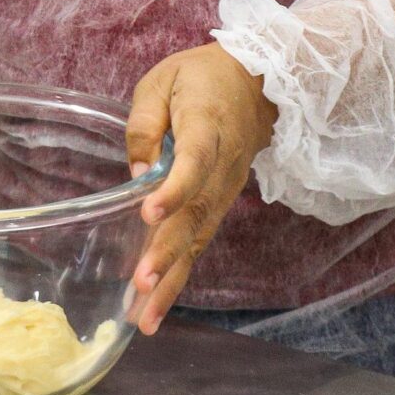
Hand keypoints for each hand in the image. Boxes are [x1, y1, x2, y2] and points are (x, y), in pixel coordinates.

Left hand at [123, 45, 276, 334]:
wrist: (257, 83)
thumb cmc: (200, 78)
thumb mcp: (162, 82)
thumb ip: (144, 124)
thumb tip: (137, 173)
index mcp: (207, 127)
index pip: (194, 163)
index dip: (173, 190)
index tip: (148, 213)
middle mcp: (221, 168)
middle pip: (196, 214)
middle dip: (168, 252)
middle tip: (142, 286)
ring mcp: (225, 191)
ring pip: (199, 238)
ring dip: (172, 279)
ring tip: (146, 317)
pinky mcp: (220, 204)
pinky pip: (200, 242)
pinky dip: (179, 274)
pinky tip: (156, 304)